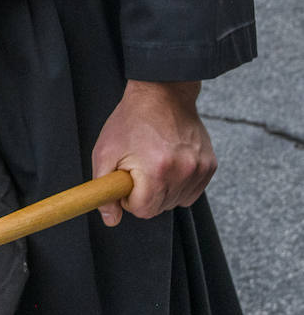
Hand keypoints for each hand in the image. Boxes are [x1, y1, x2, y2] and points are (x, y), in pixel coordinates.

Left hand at [91, 80, 215, 225]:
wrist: (162, 94)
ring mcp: (200, 168)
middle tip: (138, 170)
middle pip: (160, 208)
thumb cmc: (130, 121)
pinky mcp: (210, 165)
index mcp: (156, 170)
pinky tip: (169, 165)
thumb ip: (104, 190)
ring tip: (153, 165)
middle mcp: (183, 171)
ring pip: (177, 202)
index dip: (129, 200)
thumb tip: (110, 220)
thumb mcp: (105, 152)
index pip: (143, 210)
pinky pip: (192, 192)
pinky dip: (179, 185)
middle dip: (144, 195)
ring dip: (162, 191)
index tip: (126, 182)